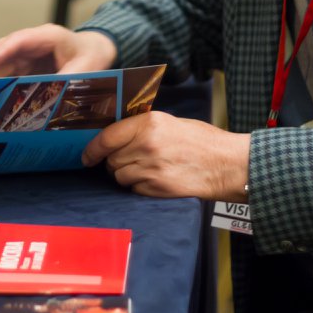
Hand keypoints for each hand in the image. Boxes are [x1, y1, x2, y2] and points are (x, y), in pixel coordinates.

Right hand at [0, 24, 116, 75]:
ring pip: (2, 61)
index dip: (1, 51)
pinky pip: (8, 71)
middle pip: (4, 49)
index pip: (19, 40)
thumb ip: (66, 81)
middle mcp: (33, 42)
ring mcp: (27, 52)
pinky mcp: (25, 64)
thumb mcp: (85, 70)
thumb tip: (49, 99)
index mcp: (48, 36)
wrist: (96, 52)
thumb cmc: (92, 57)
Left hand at [82, 111, 250, 199]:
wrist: (225, 164)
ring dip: (125, 175)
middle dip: (114, 162)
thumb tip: (114, 136)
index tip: (86, 156)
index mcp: (148, 123)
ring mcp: (151, 168)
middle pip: (111, 159)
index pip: (107, 137)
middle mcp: (146, 145)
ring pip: (119, 176)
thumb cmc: (200, 140)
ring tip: (145, 169)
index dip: (92, 149)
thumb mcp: (169, 123)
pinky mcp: (157, 188)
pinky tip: (155, 179)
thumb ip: (141, 128)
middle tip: (128, 160)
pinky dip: (138, 186)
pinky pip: (133, 189)